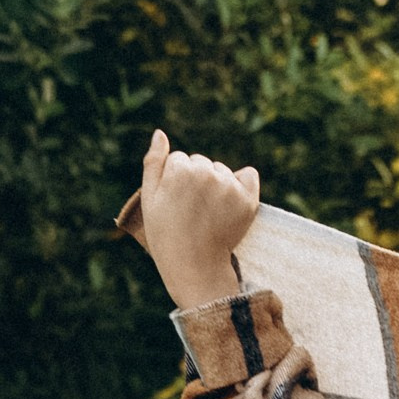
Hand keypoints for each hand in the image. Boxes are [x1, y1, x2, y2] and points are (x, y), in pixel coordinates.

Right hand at [138, 128, 260, 310]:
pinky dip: (242, 184)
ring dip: (216, 185)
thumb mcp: (149, 198)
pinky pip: (248, 176)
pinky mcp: (248, 199)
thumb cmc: (165, 233)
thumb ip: (154, 162)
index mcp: (180, 169)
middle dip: (196, 180)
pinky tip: (230, 203)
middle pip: (201, 163)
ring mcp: (229, 186)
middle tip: (190, 210)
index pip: (179, 160)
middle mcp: (207, 172)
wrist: (194, 265)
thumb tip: (160, 133)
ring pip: (221, 171)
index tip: (174, 202)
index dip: (174, 181)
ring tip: (207, 213)